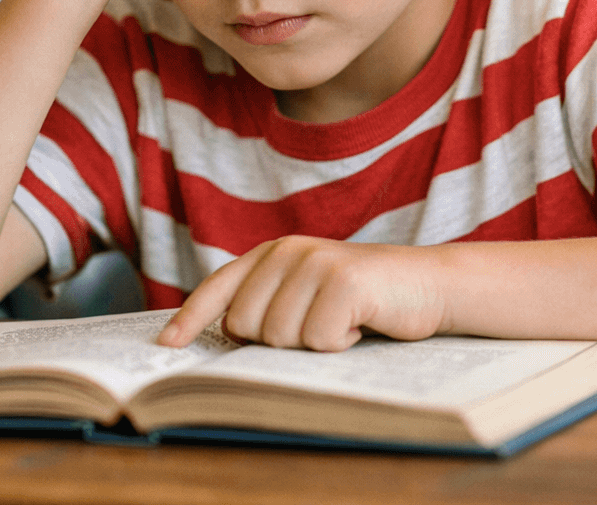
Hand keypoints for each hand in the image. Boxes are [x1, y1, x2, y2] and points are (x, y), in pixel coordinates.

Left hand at [157, 236, 450, 351]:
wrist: (429, 285)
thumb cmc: (365, 301)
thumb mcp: (309, 295)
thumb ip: (268, 306)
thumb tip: (222, 344)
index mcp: (273, 253)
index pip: (219, 288)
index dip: (189, 319)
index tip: (166, 345)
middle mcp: (289, 251)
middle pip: (246, 326)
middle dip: (277, 343)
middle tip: (316, 327)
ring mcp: (315, 263)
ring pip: (279, 338)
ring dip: (313, 345)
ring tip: (342, 323)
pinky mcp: (343, 281)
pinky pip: (318, 340)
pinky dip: (341, 345)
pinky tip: (360, 326)